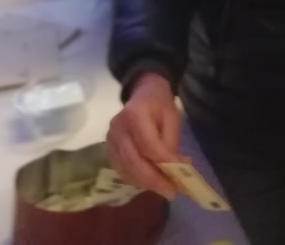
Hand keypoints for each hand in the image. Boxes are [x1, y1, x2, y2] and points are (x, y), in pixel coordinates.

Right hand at [106, 73, 184, 199]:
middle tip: (170, 191)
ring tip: (163, 187)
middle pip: (133, 161)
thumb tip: (174, 171)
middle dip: (153, 180)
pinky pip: (121, 169)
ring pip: (126, 169)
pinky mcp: (108, 149)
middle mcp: (117, 127)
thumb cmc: (159, 105)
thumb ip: (170, 144)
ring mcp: (109, 139)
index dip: (162, 165)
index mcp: (134, 113)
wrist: (142, 93)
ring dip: (145, 182)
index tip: (177, 180)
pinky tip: (150, 181)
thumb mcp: (171, 118)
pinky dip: (136, 179)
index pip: (147, 145)